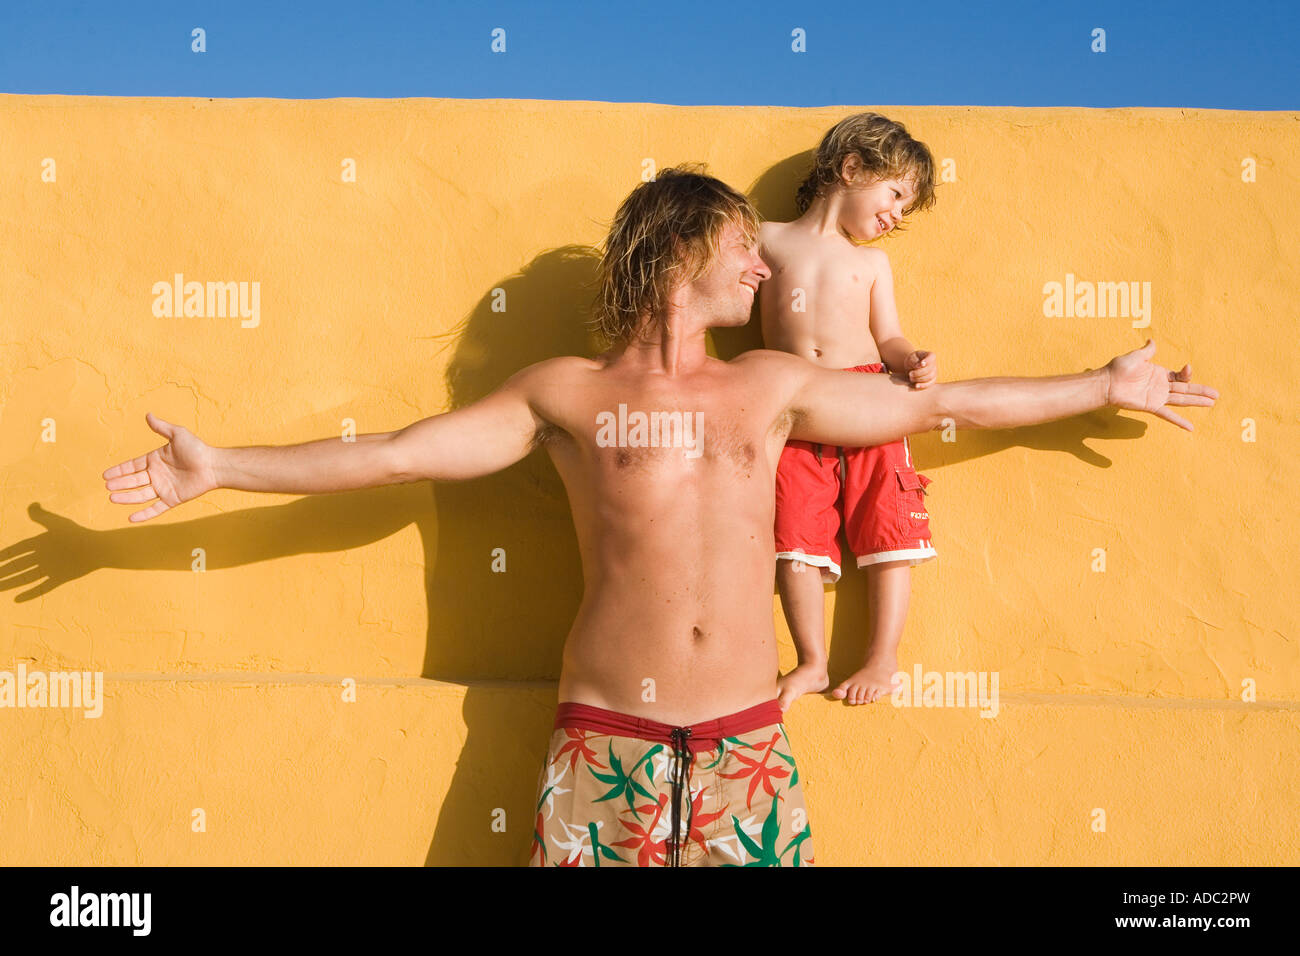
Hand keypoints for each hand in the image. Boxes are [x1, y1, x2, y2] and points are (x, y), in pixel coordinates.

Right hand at [102, 412, 218, 521]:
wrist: (214, 466)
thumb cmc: (198, 449)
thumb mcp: (178, 434)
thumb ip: (161, 427)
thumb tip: (148, 414)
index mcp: (155, 460)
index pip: (132, 466)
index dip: (119, 470)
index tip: (105, 474)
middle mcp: (157, 475)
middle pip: (133, 481)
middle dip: (120, 484)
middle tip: (107, 486)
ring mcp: (164, 488)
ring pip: (141, 495)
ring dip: (127, 498)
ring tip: (112, 498)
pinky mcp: (173, 499)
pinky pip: (156, 509)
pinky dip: (144, 515)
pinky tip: (131, 519)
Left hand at [905, 349, 936, 387]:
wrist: (912, 367)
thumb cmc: (912, 360)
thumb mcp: (910, 358)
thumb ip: (914, 361)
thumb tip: (919, 366)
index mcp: (930, 355)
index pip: (931, 357)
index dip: (927, 361)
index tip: (921, 364)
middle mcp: (934, 364)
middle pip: (929, 369)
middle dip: (918, 373)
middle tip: (910, 374)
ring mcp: (934, 372)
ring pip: (929, 377)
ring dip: (919, 379)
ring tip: (911, 378)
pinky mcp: (932, 380)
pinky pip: (930, 384)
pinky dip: (923, 385)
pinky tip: (916, 386)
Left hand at [1104, 339, 1217, 430]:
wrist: (1107, 383)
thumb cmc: (1119, 369)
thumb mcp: (1136, 356)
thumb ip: (1148, 351)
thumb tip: (1152, 340)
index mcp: (1159, 374)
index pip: (1180, 377)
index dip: (1187, 374)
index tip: (1188, 368)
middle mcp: (1161, 387)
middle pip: (1185, 389)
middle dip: (1201, 391)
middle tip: (1216, 394)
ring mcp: (1157, 397)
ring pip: (1181, 400)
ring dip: (1197, 402)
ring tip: (1212, 403)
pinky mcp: (1151, 406)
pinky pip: (1168, 415)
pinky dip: (1178, 421)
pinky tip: (1190, 428)